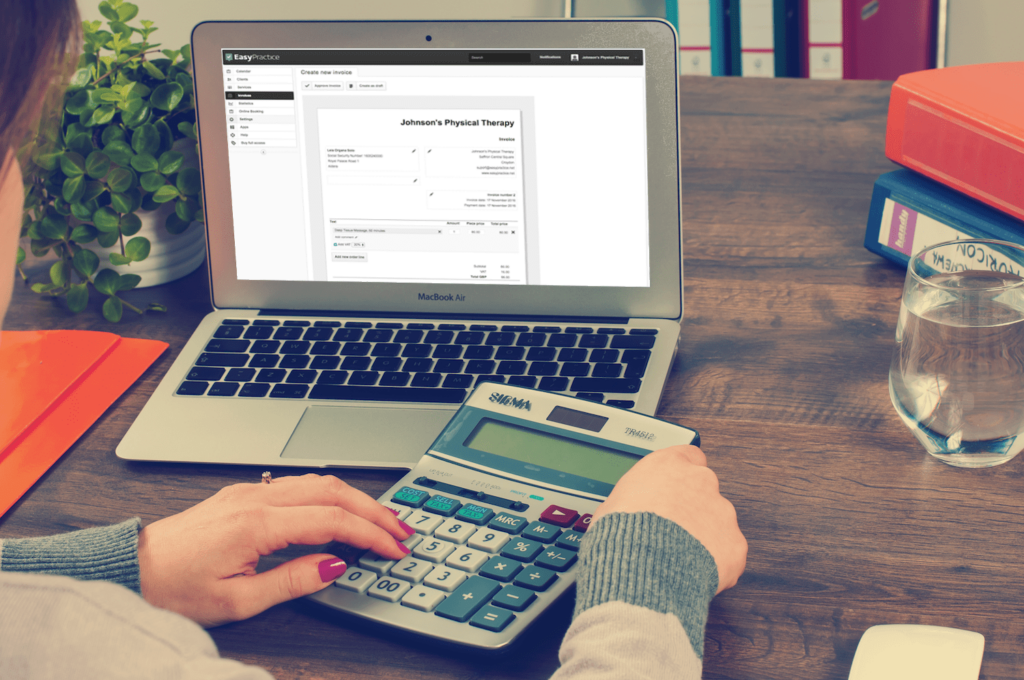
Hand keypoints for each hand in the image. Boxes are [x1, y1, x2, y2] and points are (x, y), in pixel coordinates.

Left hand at [138, 473, 412, 626]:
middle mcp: (256, 499)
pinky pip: (299, 485)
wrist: (131, 569)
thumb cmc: (174, 589)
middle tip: (402, 530)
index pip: (333, 520)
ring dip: (355, 498)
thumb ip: (292, 581)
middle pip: (333, 491)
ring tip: (380, 519)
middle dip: (374, 509)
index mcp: (257, 524)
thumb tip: (336, 565)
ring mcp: (249, 492)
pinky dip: (330, 495)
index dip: (371, 534)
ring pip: (318, 482)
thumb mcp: (237, 601)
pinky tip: (341, 510)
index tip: (395, 549)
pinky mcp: (243, 495)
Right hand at [592, 445, 746, 593]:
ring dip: (704, 536)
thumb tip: (628, 511)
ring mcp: (722, 512)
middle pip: (704, 490)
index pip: (688, 455)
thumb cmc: (622, 536)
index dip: (682, 475)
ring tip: (679, 557)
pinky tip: (693, 572)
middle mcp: (700, 482)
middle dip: (692, 509)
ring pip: (718, 522)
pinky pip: (728, 552)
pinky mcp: (734, 543)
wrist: (642, 570)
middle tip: (672, 531)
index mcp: (669, 466)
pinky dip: (716, 562)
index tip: (675, 487)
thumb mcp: (612, 505)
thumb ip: (633, 500)